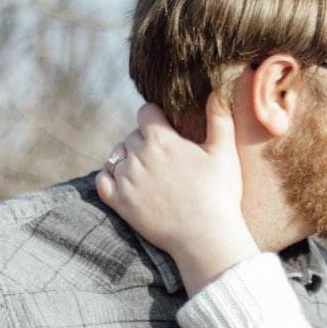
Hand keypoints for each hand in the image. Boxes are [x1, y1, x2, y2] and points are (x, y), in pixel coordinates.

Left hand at [97, 95, 257, 291]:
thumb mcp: (224, 152)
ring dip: (128, 159)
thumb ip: (219, 118)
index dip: (156, 118)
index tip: (167, 129)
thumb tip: (218, 89)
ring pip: (116, 156)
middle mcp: (137, 156)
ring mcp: (125, 180)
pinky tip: (126, 183)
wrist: (205, 237)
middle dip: (145, 141)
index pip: (146, 112)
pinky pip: (102, 181)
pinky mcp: (119, 202)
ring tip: (148, 172)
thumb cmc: (219, 194)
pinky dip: (110, 178)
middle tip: (164, 158)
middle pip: (132, 135)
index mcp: (161, 140)